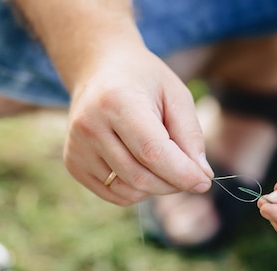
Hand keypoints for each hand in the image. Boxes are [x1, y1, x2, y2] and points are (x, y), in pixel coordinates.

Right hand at [64, 42, 213, 205]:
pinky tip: (141, 166)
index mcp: (117, 101)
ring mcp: (77, 146)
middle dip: (173, 183)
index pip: (152, 152)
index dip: (181, 173)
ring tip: (164, 164)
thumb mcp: (176, 95)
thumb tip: (201, 177)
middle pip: (140, 176)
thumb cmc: (145, 82)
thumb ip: (191, 136)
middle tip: (190, 173)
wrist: (99, 70)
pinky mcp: (73, 163)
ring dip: (156, 187)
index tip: (204, 182)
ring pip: (128, 190)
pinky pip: (115, 195)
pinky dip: (137, 190)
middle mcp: (89, 125)